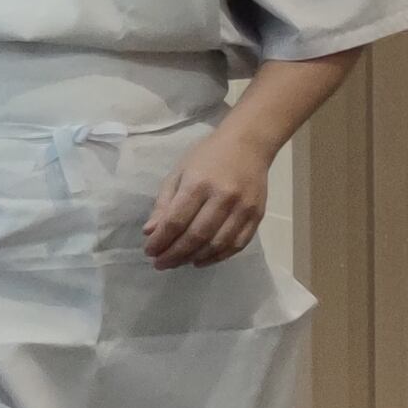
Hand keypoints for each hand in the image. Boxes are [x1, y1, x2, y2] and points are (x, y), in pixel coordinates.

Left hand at [146, 133, 274, 268]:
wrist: (249, 144)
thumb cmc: (207, 156)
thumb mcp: (178, 173)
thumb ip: (164, 203)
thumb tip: (150, 232)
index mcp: (198, 184)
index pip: (176, 221)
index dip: (161, 241)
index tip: (149, 251)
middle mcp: (223, 197)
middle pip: (196, 236)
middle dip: (175, 254)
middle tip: (160, 264)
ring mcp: (244, 208)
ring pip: (218, 244)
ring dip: (195, 258)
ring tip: (179, 263)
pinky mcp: (258, 215)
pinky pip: (238, 244)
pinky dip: (219, 256)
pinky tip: (202, 260)